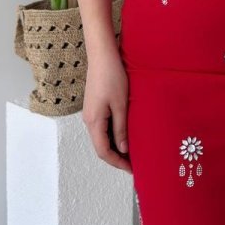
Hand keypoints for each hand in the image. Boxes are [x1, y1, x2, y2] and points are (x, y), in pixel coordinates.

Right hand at [82, 51, 132, 174]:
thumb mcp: (120, 104)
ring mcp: (91, 113)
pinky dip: (113, 135)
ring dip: (115, 146)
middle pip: (101, 146)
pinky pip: (103, 127)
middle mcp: (89, 120)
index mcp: (94, 122)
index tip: (132, 169)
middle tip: (135, 163)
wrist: (102, 55)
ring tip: (132, 152)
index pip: (103, 152)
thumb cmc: (112, 77)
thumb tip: (123, 149)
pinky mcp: (95, 106)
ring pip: (102, 137)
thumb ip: (121, 128)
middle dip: (117, 157)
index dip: (117, 163)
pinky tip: (125, 134)